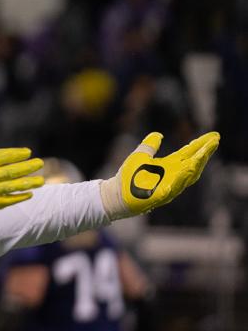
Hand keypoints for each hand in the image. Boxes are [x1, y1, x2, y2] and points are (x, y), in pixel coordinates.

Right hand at [0, 129, 43, 210]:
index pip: (6, 155)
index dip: (18, 153)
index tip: (28, 152)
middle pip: (14, 170)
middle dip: (29, 167)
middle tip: (40, 163)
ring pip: (14, 186)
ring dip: (29, 183)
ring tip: (41, 181)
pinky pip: (7, 200)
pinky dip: (18, 197)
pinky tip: (28, 195)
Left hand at [100, 131, 218, 218]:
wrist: (116, 194)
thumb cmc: (128, 177)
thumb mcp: (140, 156)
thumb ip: (150, 145)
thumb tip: (158, 134)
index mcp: (170, 166)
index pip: (189, 153)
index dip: (201, 145)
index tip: (213, 136)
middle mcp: (173, 176)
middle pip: (194, 163)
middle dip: (205, 153)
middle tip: (214, 141)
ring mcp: (169, 186)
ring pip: (188, 175)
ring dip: (198, 164)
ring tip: (205, 152)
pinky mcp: (160, 196)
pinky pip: (174, 187)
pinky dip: (181, 178)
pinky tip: (187, 168)